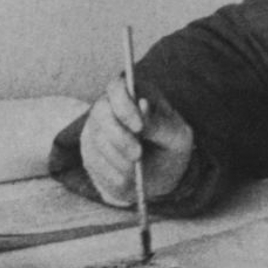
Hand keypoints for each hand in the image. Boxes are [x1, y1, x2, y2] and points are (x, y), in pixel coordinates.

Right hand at [80, 75, 193, 206]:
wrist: (159, 177)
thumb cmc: (171, 148)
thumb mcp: (177, 137)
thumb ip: (160, 122)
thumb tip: (142, 104)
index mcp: (135, 94)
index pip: (118, 87)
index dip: (124, 105)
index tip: (138, 127)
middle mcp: (110, 107)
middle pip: (100, 112)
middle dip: (119, 137)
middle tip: (137, 155)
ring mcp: (96, 129)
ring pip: (96, 140)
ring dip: (118, 159)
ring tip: (135, 171)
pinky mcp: (90, 153)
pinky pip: (94, 163)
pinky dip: (111, 174)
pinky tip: (126, 180)